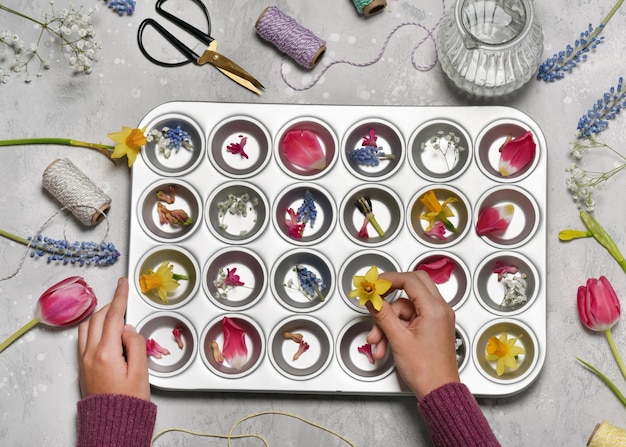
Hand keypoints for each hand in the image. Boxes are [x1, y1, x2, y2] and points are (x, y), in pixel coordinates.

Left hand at [78, 277, 149, 399]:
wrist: (113, 422)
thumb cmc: (129, 401)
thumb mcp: (141, 371)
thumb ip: (136, 344)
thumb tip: (129, 329)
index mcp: (107, 353)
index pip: (114, 317)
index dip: (120, 297)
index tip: (123, 284)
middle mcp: (91, 354)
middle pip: (98, 318)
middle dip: (111, 305)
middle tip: (123, 300)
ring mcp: (84, 360)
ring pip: (87, 327)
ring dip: (100, 316)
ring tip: (114, 314)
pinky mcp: (83, 367)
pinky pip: (84, 339)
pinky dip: (94, 327)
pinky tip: (104, 331)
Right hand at [365, 270, 459, 398]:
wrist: (438, 392)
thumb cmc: (427, 371)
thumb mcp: (399, 340)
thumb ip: (383, 315)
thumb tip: (373, 299)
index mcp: (435, 309)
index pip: (410, 280)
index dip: (390, 279)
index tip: (375, 283)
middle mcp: (439, 310)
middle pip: (413, 286)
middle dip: (391, 293)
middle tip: (377, 297)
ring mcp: (436, 319)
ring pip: (407, 308)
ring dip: (389, 321)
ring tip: (377, 341)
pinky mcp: (432, 327)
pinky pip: (410, 319)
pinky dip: (396, 329)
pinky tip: (385, 344)